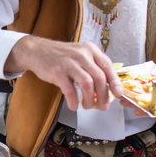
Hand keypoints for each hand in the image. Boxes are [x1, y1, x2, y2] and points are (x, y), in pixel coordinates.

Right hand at [4, 37, 121, 110]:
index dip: (114, 82)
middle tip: (103, 106)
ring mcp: (69, 63)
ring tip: (87, 106)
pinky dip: (74, 100)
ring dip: (90, 99)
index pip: (107, 66)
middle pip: (99, 77)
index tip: (118, 94)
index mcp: (90, 50)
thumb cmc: (61, 56)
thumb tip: (105, 89)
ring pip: (87, 84)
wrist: (37, 51)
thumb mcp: (79, 55)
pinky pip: (70, 90)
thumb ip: (92, 67)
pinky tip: (74, 105)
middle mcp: (81, 54)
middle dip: (103, 95)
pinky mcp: (57, 72)